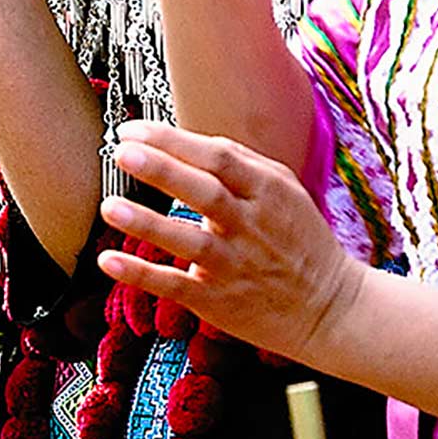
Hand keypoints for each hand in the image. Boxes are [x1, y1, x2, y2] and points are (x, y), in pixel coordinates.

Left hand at [95, 120, 359, 364]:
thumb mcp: (285, 191)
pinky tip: (109, 260)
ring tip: (109, 206)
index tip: (133, 130)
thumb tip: (189, 141)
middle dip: (162, 169)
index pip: (218, 156)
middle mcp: (251, 225)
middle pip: (204, 192)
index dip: (173, 141)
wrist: (329, 308)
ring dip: (147, 223)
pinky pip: (175, 285)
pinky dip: (141, 274)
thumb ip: (241, 164)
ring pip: (188, 240)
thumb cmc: (301, 241)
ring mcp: (234, 265)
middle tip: (123, 152)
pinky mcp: (218, 301)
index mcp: (267, 191)